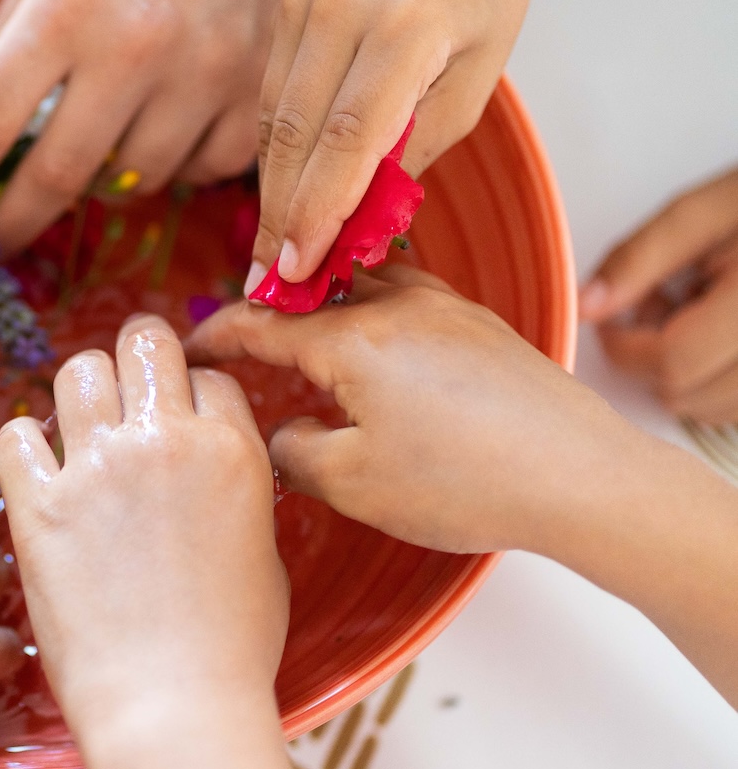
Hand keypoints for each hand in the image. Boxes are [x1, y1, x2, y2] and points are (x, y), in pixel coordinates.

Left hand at [0, 0, 315, 251]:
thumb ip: (9, 38)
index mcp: (65, 8)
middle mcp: (132, 48)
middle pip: (55, 177)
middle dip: (13, 222)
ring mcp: (202, 76)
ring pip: (131, 182)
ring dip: (99, 186)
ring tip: (92, 155)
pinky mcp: (256, 95)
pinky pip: (200, 172)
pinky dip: (174, 168)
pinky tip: (163, 135)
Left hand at [0, 314, 307, 768]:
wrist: (173, 705)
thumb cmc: (230, 649)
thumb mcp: (263, 553)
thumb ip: (237, 491)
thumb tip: (213, 470)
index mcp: (231, 450)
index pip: (206, 372)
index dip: (189, 391)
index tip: (174, 415)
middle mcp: (165, 441)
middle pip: (142, 341)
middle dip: (133, 360)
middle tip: (122, 396)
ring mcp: (97, 468)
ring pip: (77, 370)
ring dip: (78, 392)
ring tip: (77, 430)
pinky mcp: (39, 504)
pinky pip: (14, 433)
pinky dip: (23, 444)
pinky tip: (36, 472)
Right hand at [186, 265, 641, 553]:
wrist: (581, 479)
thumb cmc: (464, 483)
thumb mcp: (352, 483)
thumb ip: (293, 452)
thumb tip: (280, 434)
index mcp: (352, 339)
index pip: (260, 321)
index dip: (216, 335)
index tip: (188, 350)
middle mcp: (397, 306)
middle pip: (313, 288)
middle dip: (271, 309)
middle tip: (244, 344)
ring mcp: (447, 309)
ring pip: (364, 285)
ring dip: (326, 304)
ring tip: (306, 339)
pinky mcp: (483, 327)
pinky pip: (408, 298)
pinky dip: (373, 313)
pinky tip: (377, 353)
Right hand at [252, 0, 529, 288]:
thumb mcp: (479, 67)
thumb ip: (420, 139)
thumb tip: (361, 218)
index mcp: (410, 22)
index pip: (350, 135)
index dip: (320, 210)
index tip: (300, 269)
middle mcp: (345, 6)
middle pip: (297, 134)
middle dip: (283, 216)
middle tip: (273, 283)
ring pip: (273, 118)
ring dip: (271, 191)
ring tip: (270, 253)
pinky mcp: (283, 3)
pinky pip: (271, 92)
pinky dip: (274, 150)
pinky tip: (278, 193)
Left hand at [581, 165, 737, 423]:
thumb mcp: (705, 212)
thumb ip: (639, 258)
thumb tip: (584, 307)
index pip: (675, 362)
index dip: (626, 344)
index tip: (616, 314)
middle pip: (689, 396)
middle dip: (652, 358)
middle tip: (662, 304)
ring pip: (714, 411)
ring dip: (686, 374)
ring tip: (700, 314)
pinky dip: (718, 384)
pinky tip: (724, 336)